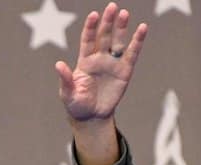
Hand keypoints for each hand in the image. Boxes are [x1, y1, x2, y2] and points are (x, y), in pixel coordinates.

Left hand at [55, 3, 148, 122]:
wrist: (92, 117)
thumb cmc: (76, 104)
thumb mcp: (68, 93)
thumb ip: (65, 78)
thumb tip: (58, 64)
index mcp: (84, 60)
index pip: (87, 39)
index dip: (90, 27)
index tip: (94, 15)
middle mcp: (99, 58)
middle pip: (104, 36)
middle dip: (107, 22)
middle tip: (112, 6)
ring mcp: (112, 63)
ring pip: (117, 41)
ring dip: (121, 28)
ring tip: (124, 13)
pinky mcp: (124, 71)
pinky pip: (132, 54)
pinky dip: (137, 41)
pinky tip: (142, 28)